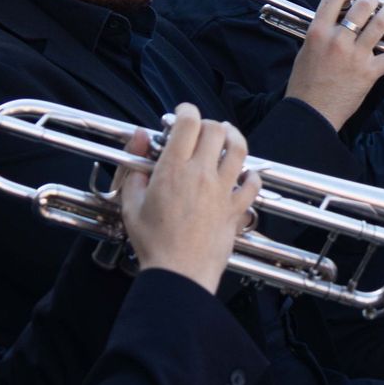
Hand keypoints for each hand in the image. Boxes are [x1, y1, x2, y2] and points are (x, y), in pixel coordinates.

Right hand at [120, 105, 259, 293]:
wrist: (179, 273)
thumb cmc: (154, 243)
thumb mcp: (130, 204)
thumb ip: (134, 168)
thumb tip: (139, 139)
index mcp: (173, 169)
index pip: (187, 123)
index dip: (185, 111)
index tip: (181, 113)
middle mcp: (201, 173)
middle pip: (215, 130)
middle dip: (207, 123)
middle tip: (200, 130)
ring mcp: (222, 189)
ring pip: (238, 148)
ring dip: (234, 137)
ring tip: (227, 136)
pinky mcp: (236, 207)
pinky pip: (253, 183)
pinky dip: (251, 175)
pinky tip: (244, 174)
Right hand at [287, 0, 383, 128]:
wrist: (310, 113)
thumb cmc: (305, 84)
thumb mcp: (306, 50)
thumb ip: (321, 32)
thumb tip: (334, 19)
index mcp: (318, 32)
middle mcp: (337, 40)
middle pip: (363, 5)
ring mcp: (355, 56)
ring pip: (381, 24)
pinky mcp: (369, 73)